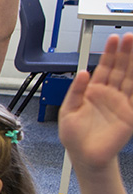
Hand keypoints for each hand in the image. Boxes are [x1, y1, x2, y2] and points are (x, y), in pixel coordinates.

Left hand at [59, 32, 132, 172]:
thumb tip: (83, 72)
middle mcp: (109, 95)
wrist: (84, 156)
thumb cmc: (74, 136)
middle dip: (124, 53)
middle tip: (129, 37)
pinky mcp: (129, 114)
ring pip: (130, 78)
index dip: (109, 54)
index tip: (113, 40)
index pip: (104, 68)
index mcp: (93, 92)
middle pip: (119, 69)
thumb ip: (75, 91)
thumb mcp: (68, 110)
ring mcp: (121, 103)